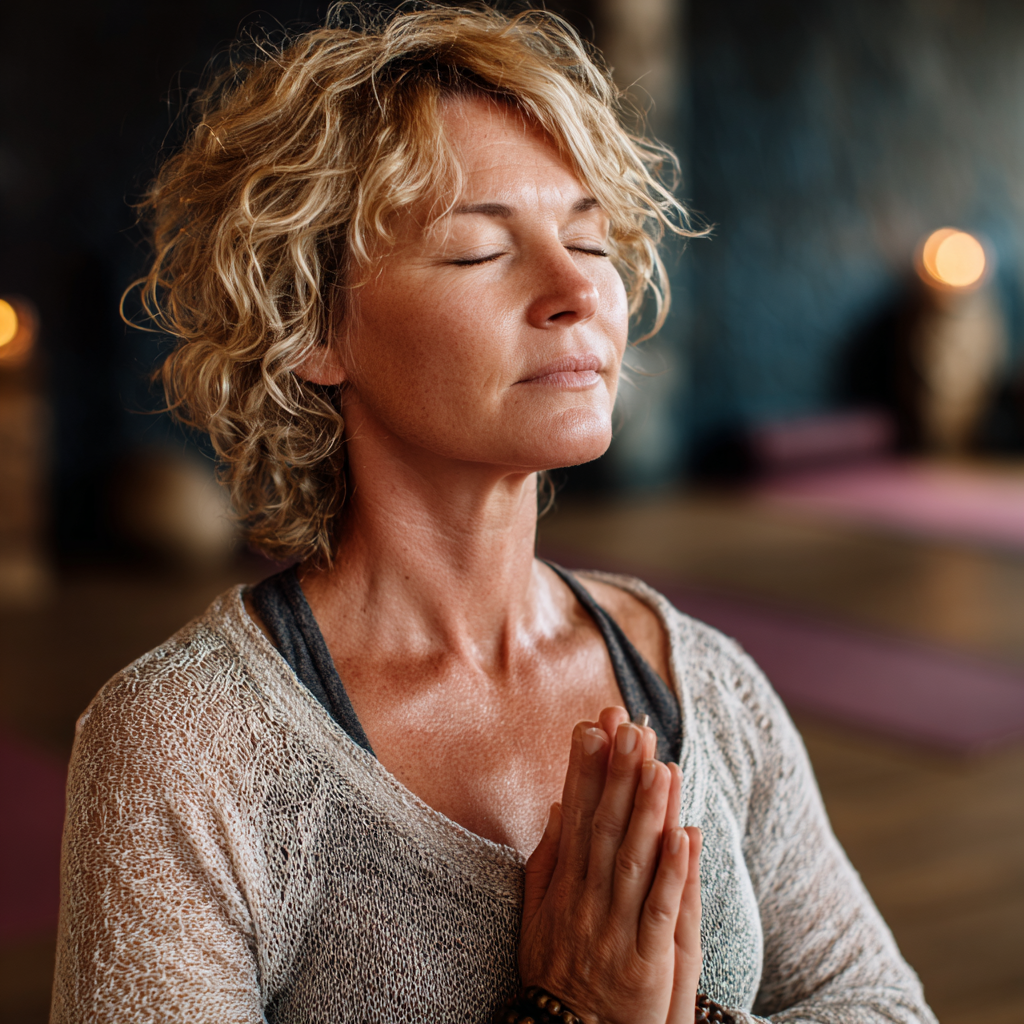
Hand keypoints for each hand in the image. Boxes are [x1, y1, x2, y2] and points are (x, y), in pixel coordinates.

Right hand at [520, 707, 701, 1023]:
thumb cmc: (557, 973)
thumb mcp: (537, 914)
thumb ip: (548, 859)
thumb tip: (557, 806)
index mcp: (565, 885)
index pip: (575, 816)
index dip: (585, 770)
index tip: (593, 726)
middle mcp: (586, 900)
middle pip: (604, 827)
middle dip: (617, 775)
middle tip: (629, 726)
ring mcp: (614, 930)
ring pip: (633, 860)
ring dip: (647, 810)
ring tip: (658, 763)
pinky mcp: (645, 963)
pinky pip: (659, 911)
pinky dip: (672, 872)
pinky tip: (683, 834)